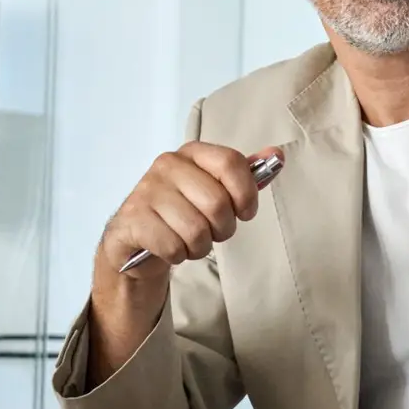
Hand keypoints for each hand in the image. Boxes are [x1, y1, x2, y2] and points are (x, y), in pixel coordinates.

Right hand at [97, 142, 279, 283]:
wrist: (138, 239)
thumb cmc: (183, 213)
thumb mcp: (215, 190)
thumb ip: (245, 174)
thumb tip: (277, 155)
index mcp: (191, 153)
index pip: (230, 163)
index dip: (246, 194)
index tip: (245, 212)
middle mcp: (166, 165)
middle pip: (217, 202)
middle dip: (222, 229)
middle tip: (211, 232)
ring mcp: (146, 191)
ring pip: (196, 229)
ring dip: (199, 247)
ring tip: (189, 242)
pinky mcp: (131, 220)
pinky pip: (173, 246)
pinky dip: (177, 255)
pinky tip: (170, 248)